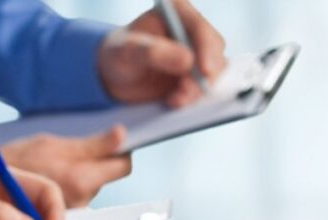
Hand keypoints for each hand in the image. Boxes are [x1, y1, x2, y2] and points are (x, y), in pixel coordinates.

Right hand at [0, 126, 130, 206]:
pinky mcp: (65, 217)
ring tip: (55, 171)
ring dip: (79, 180)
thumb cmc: (15, 162)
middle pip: (105, 180)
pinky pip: (75, 201)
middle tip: (69, 158)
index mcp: (81, 178)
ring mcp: (72, 211)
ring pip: (90, 189)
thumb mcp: (52, 144)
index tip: (110, 146)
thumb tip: (121, 135)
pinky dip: (67, 192)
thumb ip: (92, 145)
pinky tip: (52, 183)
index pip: (122, 166)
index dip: (119, 153)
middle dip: (93, 169)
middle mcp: (81, 200)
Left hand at [97, 0, 226, 106]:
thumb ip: (153, 53)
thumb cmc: (118, 55)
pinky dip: (192, 96)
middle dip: (203, 74)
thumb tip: (187, 60)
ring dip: (197, 89)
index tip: (204, 71)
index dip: (206, 49)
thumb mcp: (127, 52)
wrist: (114, 75)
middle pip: (213, 50)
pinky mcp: (195, 73)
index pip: (199, 28)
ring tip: (174, 99)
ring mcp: (196, 51)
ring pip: (212, 70)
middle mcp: (191, 29)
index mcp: (176, 12)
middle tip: (185, 92)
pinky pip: (204, 86)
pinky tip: (174, 101)